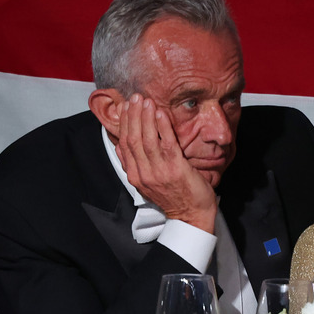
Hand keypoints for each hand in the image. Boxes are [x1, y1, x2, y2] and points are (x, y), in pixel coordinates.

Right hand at [116, 94, 217, 232]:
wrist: (191, 216)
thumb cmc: (175, 197)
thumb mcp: (148, 183)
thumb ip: (135, 165)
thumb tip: (121, 147)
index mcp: (135, 176)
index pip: (125, 144)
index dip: (125, 123)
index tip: (127, 107)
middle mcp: (144, 174)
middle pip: (133, 139)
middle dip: (133, 116)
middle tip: (135, 97)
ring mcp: (159, 172)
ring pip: (147, 139)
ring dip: (146, 117)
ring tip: (146, 101)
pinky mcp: (175, 169)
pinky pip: (166, 144)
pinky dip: (163, 127)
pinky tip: (161, 114)